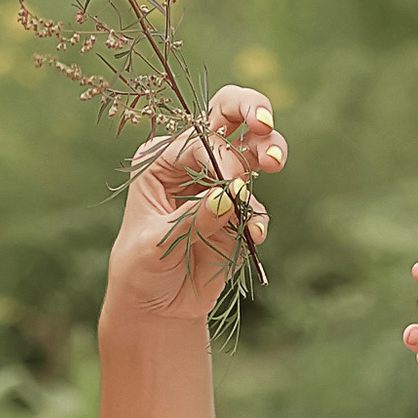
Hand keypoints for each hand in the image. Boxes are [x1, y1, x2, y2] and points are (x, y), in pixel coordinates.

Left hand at [105, 83, 284, 323]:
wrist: (157, 307)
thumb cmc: (142, 269)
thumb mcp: (157, 244)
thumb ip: (193, 219)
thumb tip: (229, 197)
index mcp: (159, 159)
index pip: (197, 138)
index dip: (219, 155)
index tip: (232, 184)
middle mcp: (190, 162)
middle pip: (226, 114)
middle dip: (252, 110)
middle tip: (265, 124)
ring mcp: (218, 184)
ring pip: (253, 148)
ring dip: (270, 150)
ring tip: (275, 164)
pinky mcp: (238, 213)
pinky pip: (257, 205)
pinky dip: (260, 217)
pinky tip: (256, 235)